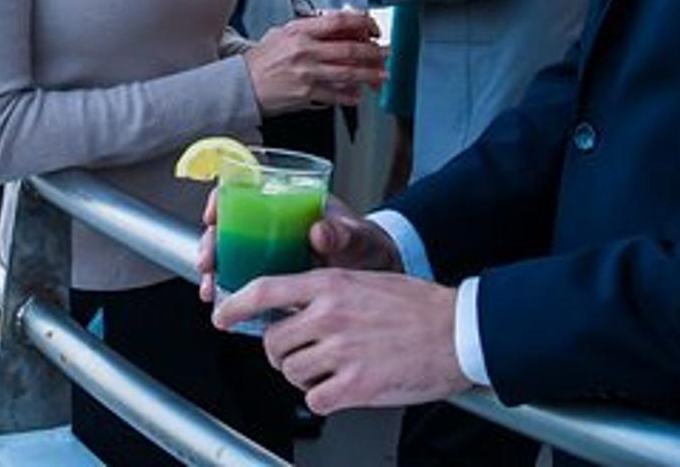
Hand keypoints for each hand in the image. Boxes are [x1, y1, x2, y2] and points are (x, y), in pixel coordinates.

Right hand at [195, 194, 398, 303]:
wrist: (380, 275)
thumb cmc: (368, 246)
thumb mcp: (357, 236)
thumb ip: (341, 233)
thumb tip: (319, 231)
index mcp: (291, 203)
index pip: (245, 190)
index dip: (222, 200)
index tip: (213, 215)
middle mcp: (276, 226)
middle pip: (230, 227)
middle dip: (211, 244)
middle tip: (208, 263)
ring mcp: (274, 253)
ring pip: (232, 257)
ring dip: (216, 272)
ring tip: (212, 291)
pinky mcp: (278, 280)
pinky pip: (247, 282)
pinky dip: (234, 293)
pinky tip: (228, 305)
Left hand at [215, 270, 470, 413]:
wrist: (458, 332)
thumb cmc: (418, 306)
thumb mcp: (364, 281)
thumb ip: (327, 293)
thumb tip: (294, 307)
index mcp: (330, 285)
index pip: (265, 290)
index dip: (235, 305)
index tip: (221, 316)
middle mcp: (330, 316)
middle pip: (273, 342)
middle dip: (279, 353)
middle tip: (296, 355)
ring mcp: (341, 352)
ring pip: (291, 372)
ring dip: (303, 376)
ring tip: (329, 370)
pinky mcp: (356, 386)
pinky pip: (314, 398)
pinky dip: (323, 397)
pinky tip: (342, 388)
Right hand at [243, 12, 385, 113]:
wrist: (242, 85)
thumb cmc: (261, 60)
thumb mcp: (282, 34)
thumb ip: (307, 31)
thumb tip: (335, 29)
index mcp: (299, 31)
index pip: (338, 21)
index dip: (361, 22)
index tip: (373, 27)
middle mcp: (305, 50)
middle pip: (349, 49)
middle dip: (374, 52)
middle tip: (386, 53)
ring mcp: (307, 73)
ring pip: (348, 73)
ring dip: (370, 75)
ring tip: (381, 75)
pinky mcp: (306, 93)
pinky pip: (336, 95)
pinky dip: (350, 96)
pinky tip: (358, 95)